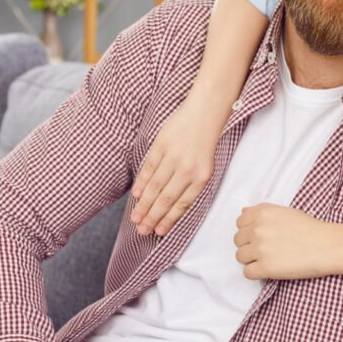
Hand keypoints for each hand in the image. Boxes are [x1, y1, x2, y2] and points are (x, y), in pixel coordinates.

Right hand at [130, 94, 225, 235]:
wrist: (206, 110)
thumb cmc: (206, 138)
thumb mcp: (205, 163)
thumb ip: (191, 182)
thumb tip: (171, 203)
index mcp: (202, 176)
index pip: (182, 204)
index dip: (169, 219)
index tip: (159, 231)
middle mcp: (188, 169)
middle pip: (166, 199)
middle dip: (153, 217)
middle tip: (142, 231)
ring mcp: (174, 157)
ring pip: (155, 186)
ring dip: (144, 204)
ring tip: (136, 218)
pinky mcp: (162, 145)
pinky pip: (149, 168)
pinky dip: (142, 183)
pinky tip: (137, 195)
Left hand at [234, 204, 333, 280]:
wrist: (326, 245)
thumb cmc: (309, 228)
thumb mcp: (285, 212)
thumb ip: (262, 212)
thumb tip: (243, 213)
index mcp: (262, 213)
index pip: (240, 223)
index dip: (248, 230)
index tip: (260, 235)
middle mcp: (258, 229)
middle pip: (238, 240)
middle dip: (249, 244)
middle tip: (266, 248)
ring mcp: (260, 249)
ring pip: (240, 257)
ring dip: (251, 259)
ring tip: (268, 258)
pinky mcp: (265, 268)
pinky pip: (247, 273)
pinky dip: (256, 273)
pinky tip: (269, 268)